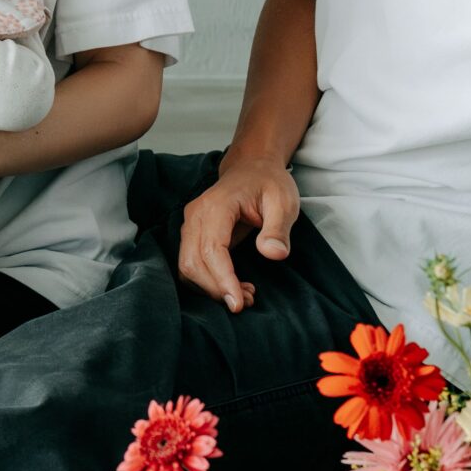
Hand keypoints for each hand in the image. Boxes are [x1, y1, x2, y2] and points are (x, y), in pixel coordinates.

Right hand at [175, 153, 297, 311]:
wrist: (252, 168)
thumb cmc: (269, 183)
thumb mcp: (284, 202)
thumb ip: (278, 229)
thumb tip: (274, 254)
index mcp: (216, 206)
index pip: (211, 250)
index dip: (222, 279)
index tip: (239, 303)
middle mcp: (196, 215)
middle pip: (192, 262)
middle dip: (216, 289)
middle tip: (247, 301)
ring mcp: (190, 224)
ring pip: (187, 267)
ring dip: (211, 288)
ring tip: (244, 294)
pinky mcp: (191, 234)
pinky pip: (191, 264)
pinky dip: (207, 281)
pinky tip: (232, 284)